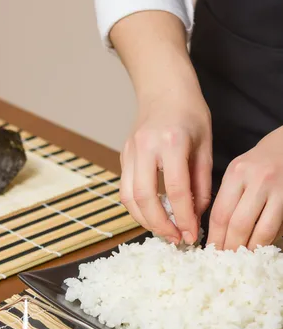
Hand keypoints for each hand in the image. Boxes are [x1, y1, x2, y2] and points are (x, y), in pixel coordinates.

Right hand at [120, 86, 211, 243]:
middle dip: (159, 225)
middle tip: (175, 239)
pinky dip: (137, 207)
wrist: (163, 88)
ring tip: (163, 231)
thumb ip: (201, 182)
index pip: (176, 190)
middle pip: (143, 198)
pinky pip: (125, 188)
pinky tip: (153, 214)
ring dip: (144, 220)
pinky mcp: (123, 155)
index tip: (192, 235)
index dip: (184, 218)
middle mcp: (144, 147)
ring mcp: (129, 151)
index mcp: (170, 142)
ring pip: (128, 196)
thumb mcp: (205, 146)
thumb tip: (196, 215)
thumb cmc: (190, 113)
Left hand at [208, 127, 282, 249]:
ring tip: (243, 259)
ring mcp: (278, 190)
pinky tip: (260, 246)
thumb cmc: (259, 162)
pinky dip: (268, 240)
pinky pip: (278, 227)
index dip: (215, 237)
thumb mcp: (238, 171)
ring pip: (262, 231)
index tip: (211, 251)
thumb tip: (218, 233)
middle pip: (239, 225)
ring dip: (251, 249)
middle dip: (231, 247)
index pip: (220, 213)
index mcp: (237, 173)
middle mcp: (257, 180)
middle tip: (226, 261)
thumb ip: (227, 197)